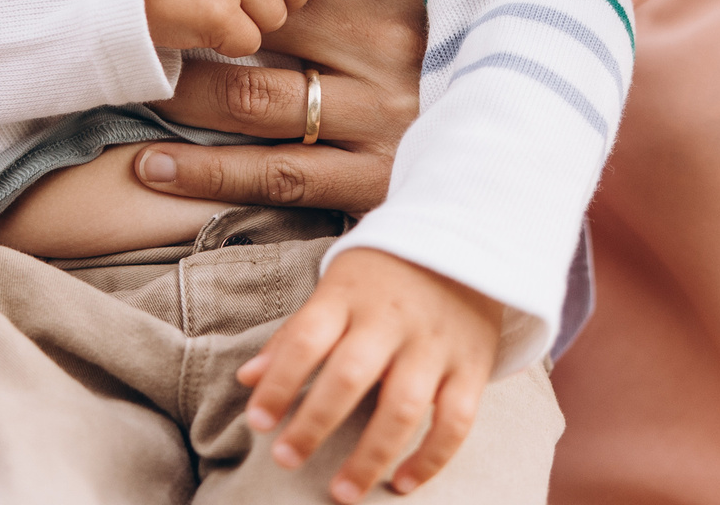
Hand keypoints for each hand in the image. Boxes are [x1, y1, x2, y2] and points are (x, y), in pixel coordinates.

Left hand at [139, 0, 425, 213]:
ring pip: (255, 103)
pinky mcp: (366, 180)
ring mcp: (373, 121)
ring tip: (133, 92)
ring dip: (184, 97)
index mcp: (388, 1)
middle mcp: (379, 57)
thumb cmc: (445, 56)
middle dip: (191, 34)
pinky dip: (205, 172)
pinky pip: (272, 174)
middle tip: (135, 34)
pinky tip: (152, 168)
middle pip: (260, 36)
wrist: (518, 141)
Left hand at [238, 248, 500, 500]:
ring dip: (370, 456)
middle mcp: (392, 320)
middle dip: (314, 423)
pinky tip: (403, 484)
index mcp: (349, 296)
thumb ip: (295, 334)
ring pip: (402, 407)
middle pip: (350, 375)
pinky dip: (430, 458)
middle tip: (285, 460)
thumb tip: (248, 379)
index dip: (279, 382)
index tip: (257, 422)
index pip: (307, 338)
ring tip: (342, 492)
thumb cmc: (384, 275)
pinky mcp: (471, 365)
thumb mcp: (335, 288)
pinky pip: (455, 420)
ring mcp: (434, 344)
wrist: (466, 240)